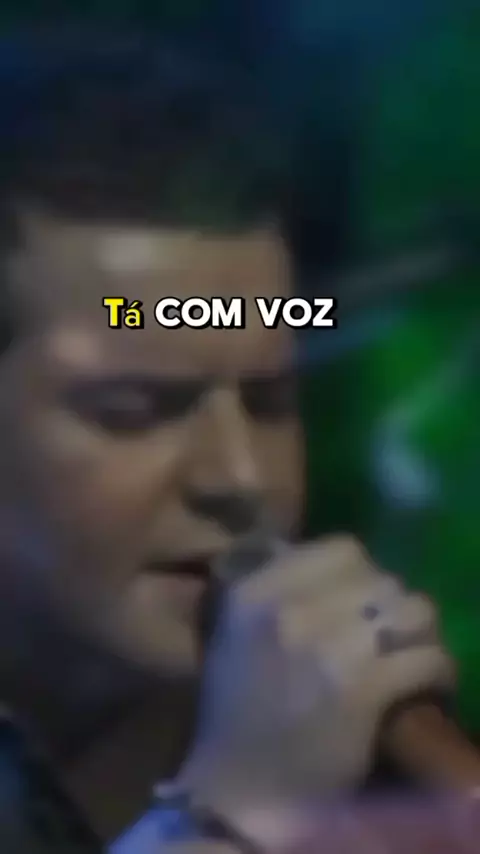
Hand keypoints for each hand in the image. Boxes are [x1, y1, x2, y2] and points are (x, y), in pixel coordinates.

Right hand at [179, 536, 453, 815]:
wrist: (239, 788)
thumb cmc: (237, 708)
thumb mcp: (237, 630)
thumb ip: (276, 587)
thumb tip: (328, 561)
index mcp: (256, 590)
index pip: (342, 549)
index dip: (360, 574)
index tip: (360, 600)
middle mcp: (290, 610)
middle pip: (382, 578)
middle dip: (391, 605)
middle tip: (389, 631)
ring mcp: (328, 649)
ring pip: (413, 610)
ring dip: (420, 633)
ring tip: (410, 652)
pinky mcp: (362, 692)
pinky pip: (426, 659)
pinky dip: (435, 670)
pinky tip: (426, 683)